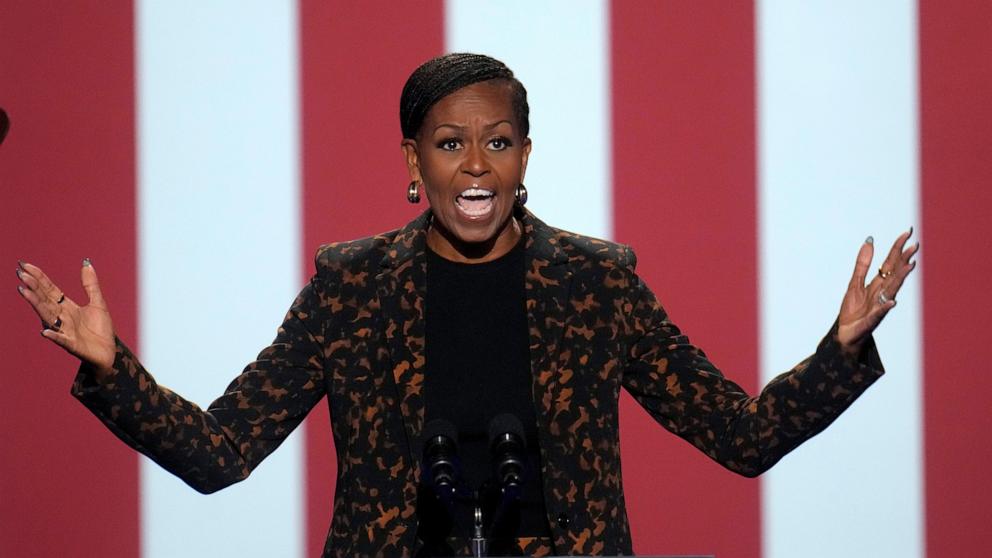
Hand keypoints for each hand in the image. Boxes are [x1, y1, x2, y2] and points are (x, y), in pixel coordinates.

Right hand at [16, 259, 115, 371]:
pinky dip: (53, 336)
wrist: (109, 351)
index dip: (38, 277)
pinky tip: (45, 331)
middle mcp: (61, 317)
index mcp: (66, 307)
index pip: (49, 289)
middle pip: (45, 299)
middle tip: (21, 273)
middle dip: (33, 286)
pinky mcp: (72, 344)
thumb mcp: (98, 302)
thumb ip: (90, 284)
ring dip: (36, 304)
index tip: (25, 265)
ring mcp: (65, 330)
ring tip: (25, 292)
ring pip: (48, 316)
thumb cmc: (101, 328)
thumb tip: (86, 263)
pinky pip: (61, 339)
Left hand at [837, 229, 918, 350]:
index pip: (890, 263)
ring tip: (909, 265)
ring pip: (891, 290)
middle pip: (894, 273)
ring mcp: (879, 306)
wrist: (846, 333)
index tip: (907, 234)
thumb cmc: (853, 310)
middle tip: (914, 245)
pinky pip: (879, 313)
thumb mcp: (854, 283)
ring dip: (900, 278)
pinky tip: (892, 302)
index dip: (897, 248)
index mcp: (877, 284)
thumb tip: (869, 242)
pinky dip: (885, 307)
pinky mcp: (871, 320)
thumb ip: (862, 264)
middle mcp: (882, 293)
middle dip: (904, 259)